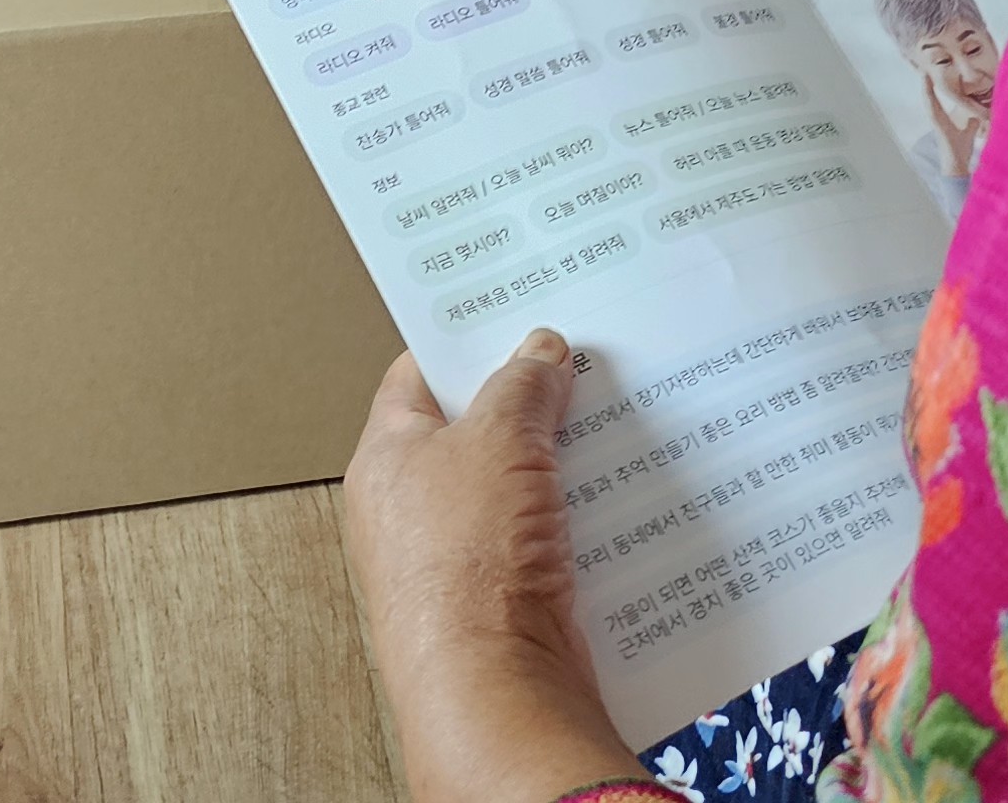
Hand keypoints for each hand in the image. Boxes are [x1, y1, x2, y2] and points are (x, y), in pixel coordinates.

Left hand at [342, 333, 640, 802]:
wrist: (495, 690)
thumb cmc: (469, 567)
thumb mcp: (498, 439)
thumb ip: (520, 387)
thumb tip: (539, 354)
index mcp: (387, 459)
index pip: (420, 378)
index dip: (468, 344)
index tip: (516, 317)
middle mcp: (414, 511)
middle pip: (477, 433)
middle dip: (532, 405)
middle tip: (582, 367)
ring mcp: (460, 561)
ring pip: (519, 491)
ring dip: (564, 465)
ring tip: (615, 425)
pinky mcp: (505, 604)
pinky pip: (547, 545)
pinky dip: (582, 522)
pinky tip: (621, 500)